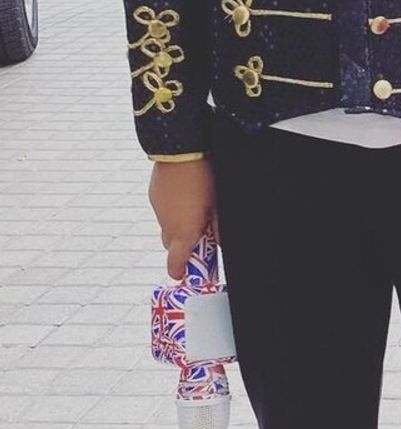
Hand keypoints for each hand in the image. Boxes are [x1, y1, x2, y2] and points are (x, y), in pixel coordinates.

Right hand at [148, 159, 218, 279]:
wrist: (180, 152)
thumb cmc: (203, 178)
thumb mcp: (217, 205)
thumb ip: (218, 228)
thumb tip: (218, 240)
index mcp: (183, 233)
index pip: (176, 262)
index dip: (179, 272)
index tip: (183, 276)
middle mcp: (167, 225)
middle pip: (170, 246)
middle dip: (182, 246)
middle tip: (198, 238)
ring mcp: (158, 210)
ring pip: (167, 226)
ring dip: (178, 225)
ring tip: (195, 210)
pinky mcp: (154, 195)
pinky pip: (163, 209)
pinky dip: (172, 209)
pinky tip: (186, 195)